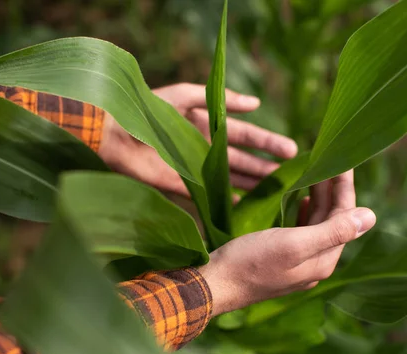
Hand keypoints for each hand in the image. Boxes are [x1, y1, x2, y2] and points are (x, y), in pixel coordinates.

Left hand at [98, 83, 297, 195]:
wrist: (115, 135)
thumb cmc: (149, 112)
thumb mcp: (184, 96)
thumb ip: (219, 99)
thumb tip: (256, 102)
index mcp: (208, 124)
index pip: (245, 134)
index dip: (267, 142)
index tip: (290, 150)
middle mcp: (206, 147)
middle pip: (243, 159)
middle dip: (266, 166)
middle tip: (291, 174)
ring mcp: (196, 168)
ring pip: (231, 177)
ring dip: (252, 182)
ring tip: (276, 189)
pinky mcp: (183, 184)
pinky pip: (211, 194)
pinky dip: (227, 199)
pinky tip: (246, 204)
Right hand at [198, 171, 376, 316]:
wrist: (214, 285)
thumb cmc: (251, 262)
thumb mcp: (293, 244)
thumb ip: (333, 231)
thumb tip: (372, 216)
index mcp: (323, 260)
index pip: (344, 218)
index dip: (345, 188)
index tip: (342, 160)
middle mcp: (315, 263)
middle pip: (332, 220)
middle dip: (333, 190)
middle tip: (329, 159)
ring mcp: (298, 263)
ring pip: (317, 225)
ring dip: (319, 199)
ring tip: (317, 174)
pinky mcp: (282, 260)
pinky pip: (302, 231)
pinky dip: (304, 213)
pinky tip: (300, 202)